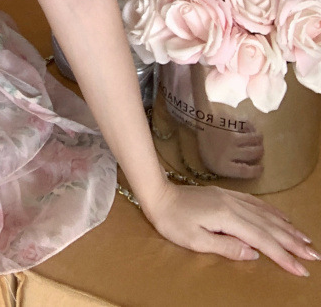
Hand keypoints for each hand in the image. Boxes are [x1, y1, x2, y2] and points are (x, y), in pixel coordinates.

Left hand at [141, 180, 318, 275]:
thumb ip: (226, 247)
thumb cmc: (173, 222)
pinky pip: (256, 203)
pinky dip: (273, 212)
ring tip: (305, 239)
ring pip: (266, 214)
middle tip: (314, 256)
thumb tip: (254, 253)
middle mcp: (234, 205)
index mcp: (228, 218)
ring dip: (287, 227)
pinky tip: (282, 217)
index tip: (301, 269)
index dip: (283, 256)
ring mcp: (231, 198)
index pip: (262, 241)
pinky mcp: (226, 195)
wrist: (159, 195)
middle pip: (270, 227)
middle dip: (293, 242)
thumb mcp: (195, 240)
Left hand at [196, 124, 263, 179]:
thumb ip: (230, 167)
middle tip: (260, 150)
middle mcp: (229, 152)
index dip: (255, 171)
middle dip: (259, 152)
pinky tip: (252, 129)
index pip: (244, 171)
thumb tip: (248, 168)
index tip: (261, 168)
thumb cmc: (207, 145)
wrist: (199, 122)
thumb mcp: (214, 162)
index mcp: (222, 165)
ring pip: (254, 139)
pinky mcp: (232, 123)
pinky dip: (252, 127)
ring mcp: (231, 137)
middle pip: (252, 153)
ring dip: (259, 139)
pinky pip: (249, 126)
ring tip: (258, 139)